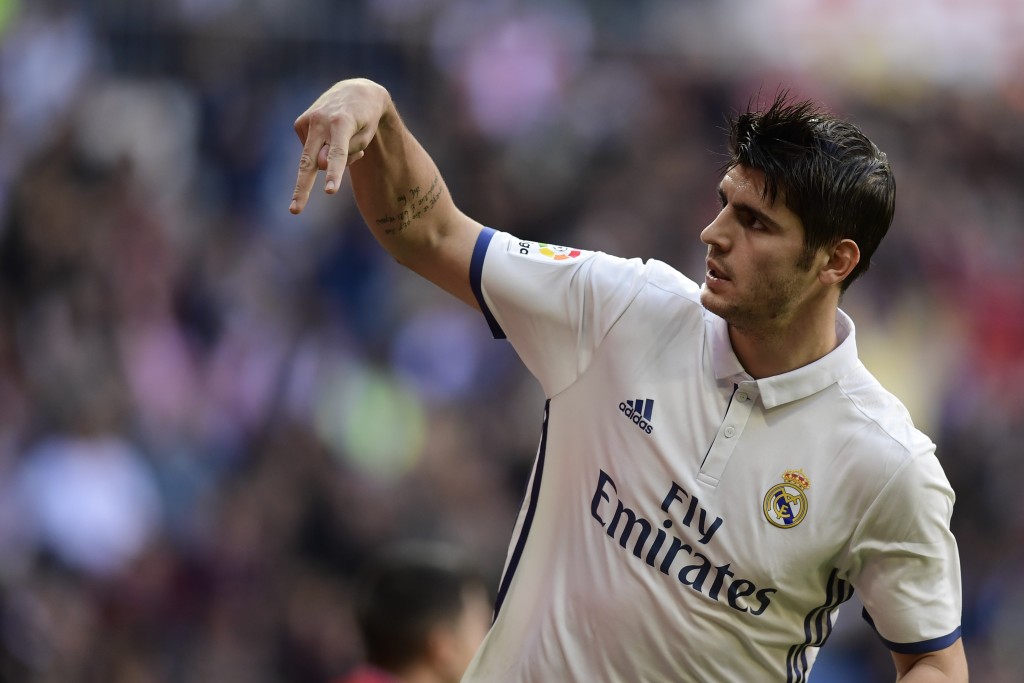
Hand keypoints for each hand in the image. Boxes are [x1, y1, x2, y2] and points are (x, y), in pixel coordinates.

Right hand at [289, 78, 390, 214]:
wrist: (356, 91)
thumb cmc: (365, 119)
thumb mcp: (365, 135)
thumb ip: (346, 153)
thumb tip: (318, 165)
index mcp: (342, 122)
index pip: (338, 154)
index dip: (335, 174)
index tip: (330, 191)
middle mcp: (321, 120)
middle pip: (309, 161)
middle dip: (302, 188)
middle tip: (294, 211)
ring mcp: (308, 120)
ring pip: (312, 159)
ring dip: (327, 162)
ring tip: (346, 139)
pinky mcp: (300, 123)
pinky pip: (311, 150)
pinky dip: (322, 150)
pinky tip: (331, 135)